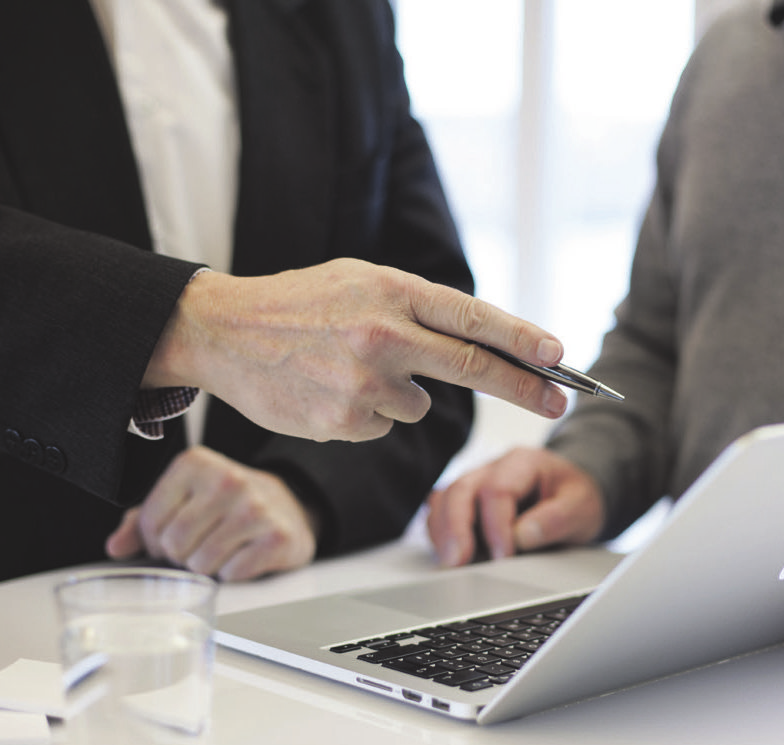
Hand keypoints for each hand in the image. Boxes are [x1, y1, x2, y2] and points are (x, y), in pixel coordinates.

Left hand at [105, 446, 316, 581]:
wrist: (287, 506)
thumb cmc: (225, 504)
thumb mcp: (183, 499)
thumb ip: (143, 520)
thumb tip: (116, 547)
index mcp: (195, 464)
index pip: (150, 522)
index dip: (155, 540)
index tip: (172, 536)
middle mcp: (227, 480)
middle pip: (175, 544)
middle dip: (181, 556)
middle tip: (198, 546)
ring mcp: (255, 508)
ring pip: (202, 563)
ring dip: (206, 567)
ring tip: (221, 549)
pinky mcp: (277, 537)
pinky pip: (233, 573)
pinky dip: (233, 573)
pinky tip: (242, 555)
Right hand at [143, 259, 568, 442]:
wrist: (223, 332)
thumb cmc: (298, 303)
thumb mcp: (358, 280)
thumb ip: (415, 307)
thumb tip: (477, 342)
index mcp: (390, 290)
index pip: (473, 318)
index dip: (523, 340)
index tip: (560, 356)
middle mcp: (383, 335)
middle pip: (473, 368)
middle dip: (524, 387)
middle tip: (560, 400)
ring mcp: (363, 383)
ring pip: (418, 404)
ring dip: (401, 393)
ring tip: (348, 368)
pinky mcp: (344, 422)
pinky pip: (383, 425)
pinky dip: (367, 413)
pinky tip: (330, 389)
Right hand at [426, 447, 604, 566]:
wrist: (572, 496)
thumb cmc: (575, 498)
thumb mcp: (582, 507)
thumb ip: (556, 519)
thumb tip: (523, 536)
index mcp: (523, 462)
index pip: (497, 489)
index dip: (496, 526)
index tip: (503, 557)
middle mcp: (492, 468)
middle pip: (460, 490)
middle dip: (456, 528)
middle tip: (457, 562)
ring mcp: (475, 484)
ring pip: (443, 500)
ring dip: (443, 533)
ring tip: (450, 563)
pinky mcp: (465, 503)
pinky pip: (440, 512)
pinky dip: (440, 534)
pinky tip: (448, 555)